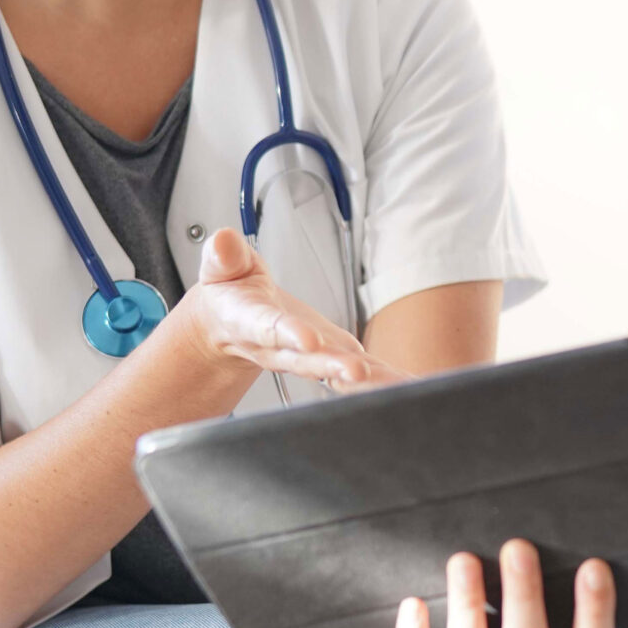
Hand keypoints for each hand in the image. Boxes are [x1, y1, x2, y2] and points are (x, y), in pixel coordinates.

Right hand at [182, 228, 403, 388]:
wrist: (231, 325)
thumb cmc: (232, 295)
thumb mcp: (220, 269)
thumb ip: (224, 257)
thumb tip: (223, 240)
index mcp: (251, 323)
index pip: (268, 328)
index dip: (287, 334)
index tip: (307, 339)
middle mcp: (282, 348)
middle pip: (307, 360)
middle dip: (331, 366)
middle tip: (356, 372)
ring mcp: (310, 357)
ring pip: (338, 372)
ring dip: (366, 381)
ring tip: (395, 386)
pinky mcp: (333, 357)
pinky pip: (360, 372)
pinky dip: (384, 380)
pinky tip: (408, 385)